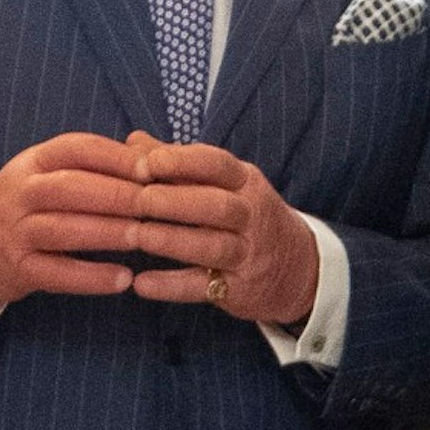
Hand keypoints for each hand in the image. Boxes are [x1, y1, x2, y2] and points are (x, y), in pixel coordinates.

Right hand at [0, 133, 153, 306]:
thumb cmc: (28, 203)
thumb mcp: (47, 173)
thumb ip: (93, 164)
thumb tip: (152, 154)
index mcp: (33, 161)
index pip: (75, 148)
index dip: (114, 156)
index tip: (151, 167)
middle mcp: (20, 193)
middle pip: (68, 187)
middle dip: (115, 194)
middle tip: (155, 203)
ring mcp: (16, 232)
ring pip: (63, 229)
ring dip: (106, 232)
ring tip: (142, 237)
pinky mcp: (18, 269)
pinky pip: (57, 274)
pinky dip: (91, 278)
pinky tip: (123, 279)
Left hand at [114, 138, 321, 327]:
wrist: (295, 268)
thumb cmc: (245, 216)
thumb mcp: (224, 185)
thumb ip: (179, 164)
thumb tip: (133, 141)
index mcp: (245, 182)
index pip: (218, 164)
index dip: (182, 161)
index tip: (147, 162)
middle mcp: (251, 215)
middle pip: (217, 205)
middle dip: (175, 201)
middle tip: (138, 199)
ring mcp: (248, 254)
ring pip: (213, 246)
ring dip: (172, 240)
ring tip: (136, 236)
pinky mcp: (239, 288)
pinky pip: (204, 287)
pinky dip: (171, 286)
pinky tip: (141, 283)